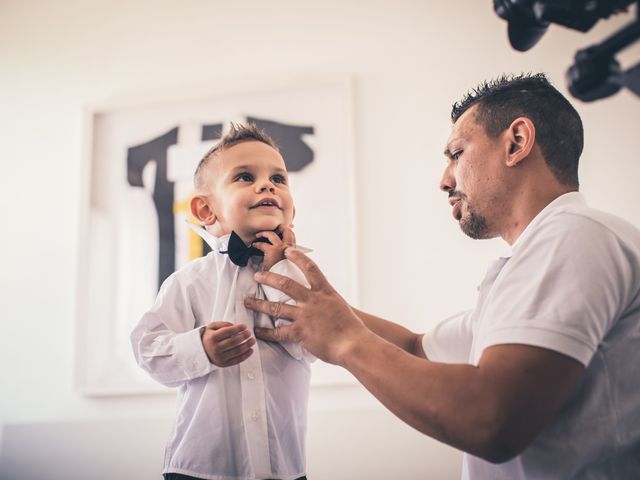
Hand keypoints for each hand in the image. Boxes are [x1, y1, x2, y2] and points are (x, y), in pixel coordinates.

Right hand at [201, 321, 255, 366]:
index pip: (228, 331)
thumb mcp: (212, 327)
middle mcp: (215, 348)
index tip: (245, 326)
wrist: (200, 351)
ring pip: (236, 351)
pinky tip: (251, 350)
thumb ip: (224, 324)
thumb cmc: (209, 337)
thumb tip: (236, 326)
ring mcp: (219, 358)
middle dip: (244, 336)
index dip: (238, 328)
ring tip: (252, 340)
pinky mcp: (223, 364)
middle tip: (249, 333)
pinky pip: (236, 360)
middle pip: (234, 342)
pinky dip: (245, 355)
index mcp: (212, 338)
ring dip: (247, 345)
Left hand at [244, 248, 369, 364]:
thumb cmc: (351, 327)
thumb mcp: (339, 306)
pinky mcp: (300, 333)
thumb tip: (321, 300)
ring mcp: (304, 316)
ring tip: (248, 302)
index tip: (288, 251)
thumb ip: (326, 300)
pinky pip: (278, 332)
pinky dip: (266, 332)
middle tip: (257, 276)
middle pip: (285, 284)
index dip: (298, 257)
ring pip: (276, 308)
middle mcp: (312, 301)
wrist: (353, 344)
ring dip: (259, 304)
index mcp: (324, 292)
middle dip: (268, 278)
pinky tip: (257, 331)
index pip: (310, 268)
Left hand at [252, 224, 295, 270]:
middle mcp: (289, 247)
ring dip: (265, 233)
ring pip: (272, 234)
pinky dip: (257, 244)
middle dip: (279, 227)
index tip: (282, 228)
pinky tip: (255, 245)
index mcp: (294, 249)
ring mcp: (281, 248)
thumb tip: (285, 259)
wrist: (286, 278)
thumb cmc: (288, 273)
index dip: (288, 230)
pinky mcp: (272, 252)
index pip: (292, 235)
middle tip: (272, 227)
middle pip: (286, 230)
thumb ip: (289, 258)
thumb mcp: (291, 264)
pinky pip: (263, 244)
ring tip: (259, 234)